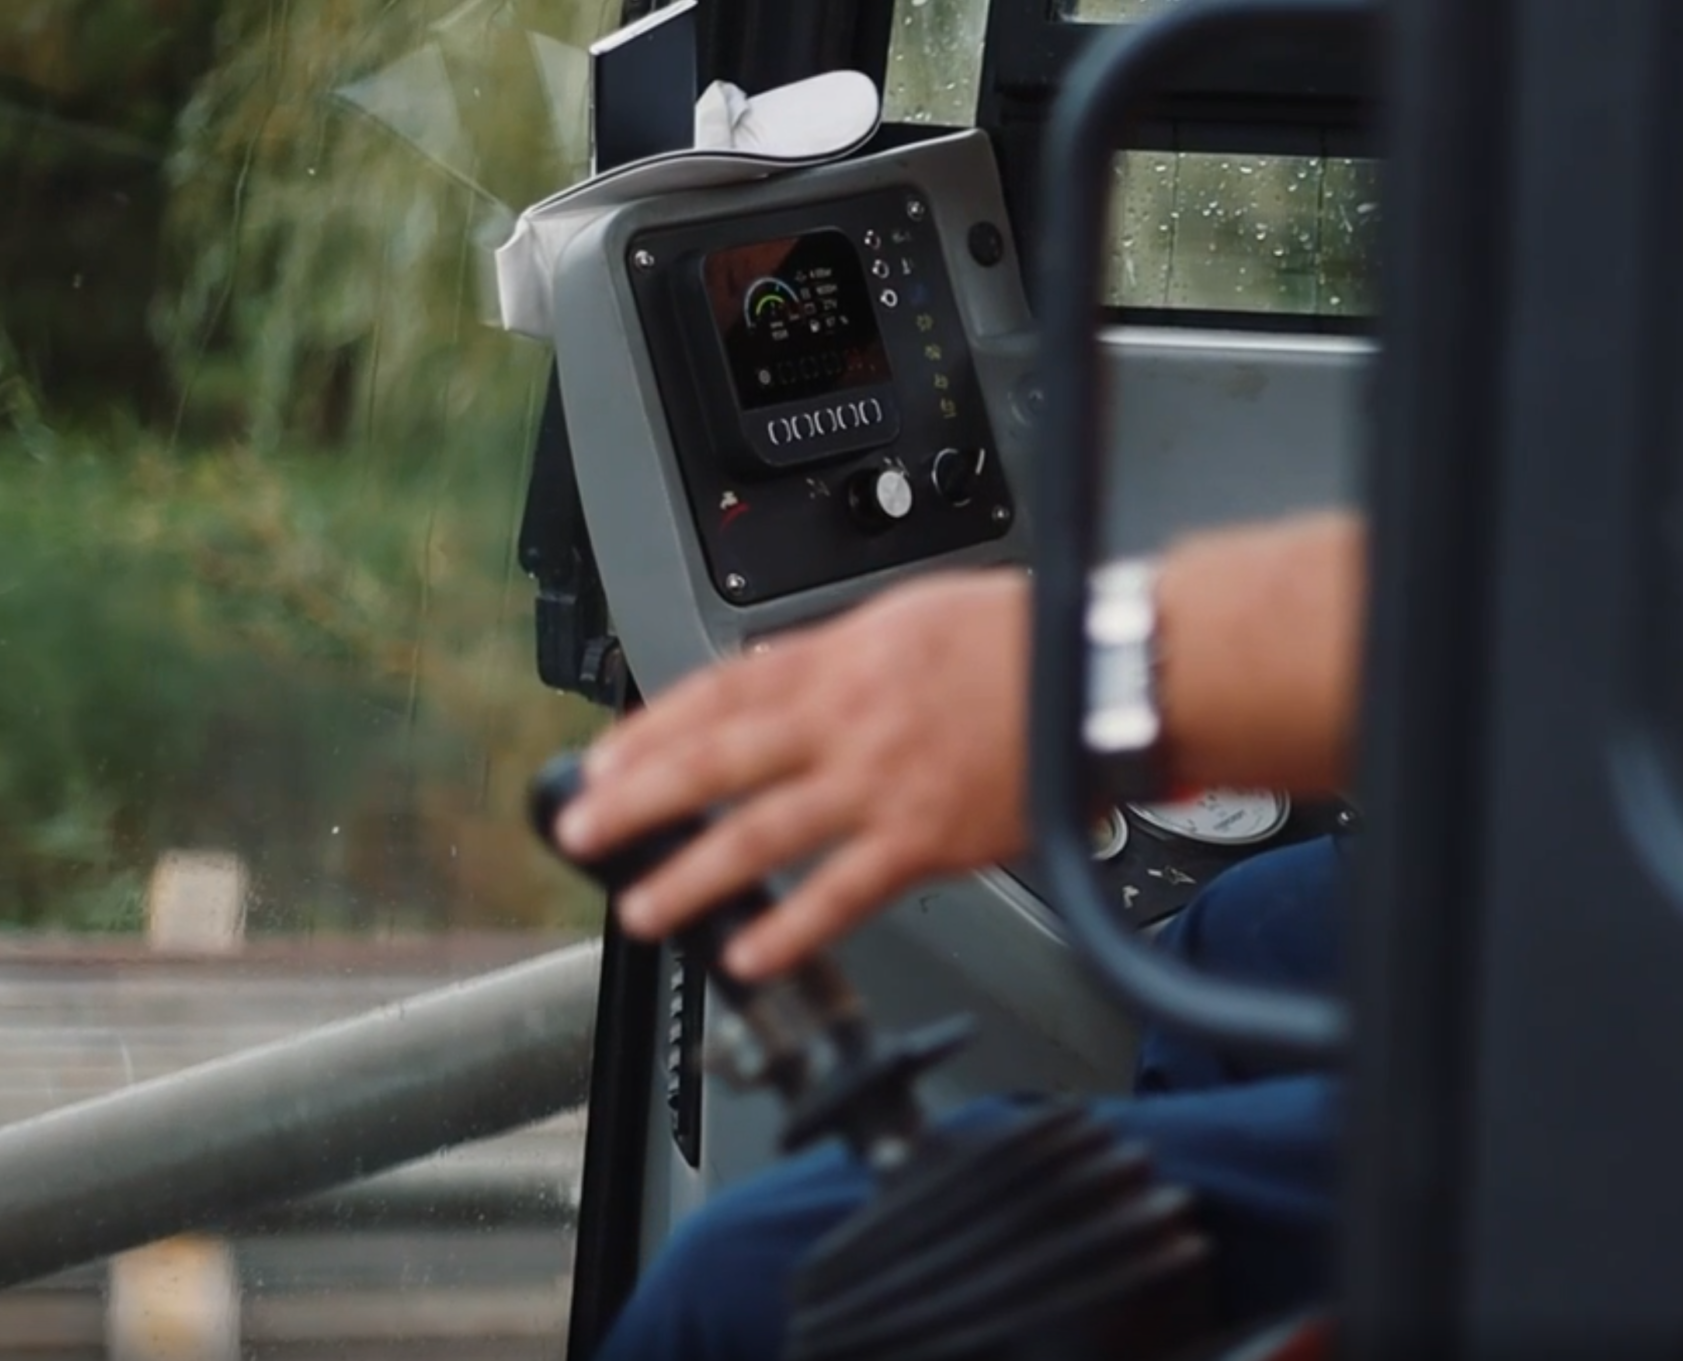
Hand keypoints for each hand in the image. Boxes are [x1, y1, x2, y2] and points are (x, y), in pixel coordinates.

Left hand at [553, 570, 1030, 979]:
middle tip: (583, 831)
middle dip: (639, 799)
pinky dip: (790, 929)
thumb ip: (837, 653)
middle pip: (717, 761)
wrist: (1099, 675)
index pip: (721, 692)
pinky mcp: (923, 840)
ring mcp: (880, 784)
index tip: (608, 756)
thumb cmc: (1025, 640)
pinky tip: (748, 953)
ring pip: (761, 834)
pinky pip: (841, 893)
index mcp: (841, 658)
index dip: (654, 729)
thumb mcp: (910, 616)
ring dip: (691, 874)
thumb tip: (776, 674)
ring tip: (643, 905)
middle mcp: (847, 720)